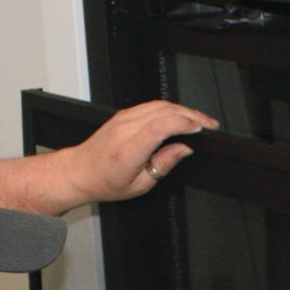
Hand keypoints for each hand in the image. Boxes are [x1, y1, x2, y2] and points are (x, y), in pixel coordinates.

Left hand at [67, 99, 218, 202]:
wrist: (80, 172)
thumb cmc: (105, 181)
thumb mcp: (140, 184)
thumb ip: (164, 164)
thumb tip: (184, 149)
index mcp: (128, 150)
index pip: (159, 126)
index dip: (183, 123)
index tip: (200, 127)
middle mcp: (124, 130)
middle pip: (163, 111)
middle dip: (191, 115)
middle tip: (209, 124)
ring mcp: (123, 119)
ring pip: (159, 105)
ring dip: (183, 110)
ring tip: (200, 120)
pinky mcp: (124, 115)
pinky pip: (151, 105)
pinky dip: (170, 109)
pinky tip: (181, 116)